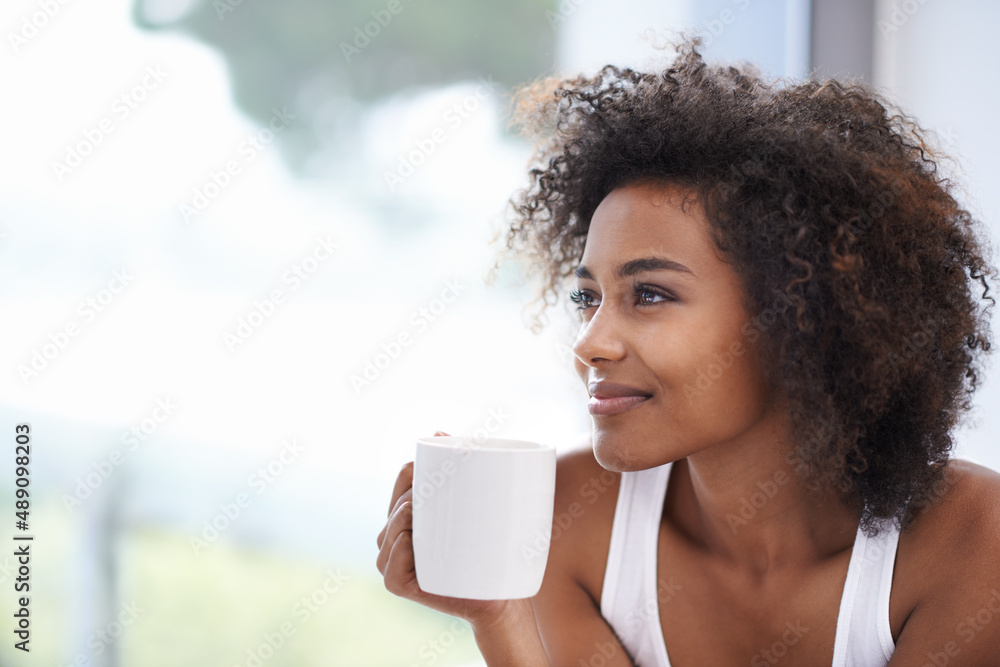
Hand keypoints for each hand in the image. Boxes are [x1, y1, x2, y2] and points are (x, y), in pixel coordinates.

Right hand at [375, 431, 513, 626]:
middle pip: (395, 504)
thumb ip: (464, 466)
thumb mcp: (480, 504)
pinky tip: (408, 539)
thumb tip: (437, 429)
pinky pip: (390, 568)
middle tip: (433, 486)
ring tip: (418, 508)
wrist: (501, 596)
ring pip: (388, 533)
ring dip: (400, 517)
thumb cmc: (490, 549)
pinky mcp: (401, 586)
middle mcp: (396, 537)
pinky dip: (397, 552)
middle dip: (409, 492)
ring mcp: (395, 563)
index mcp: (411, 514)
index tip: (435, 464)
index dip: (412, 469)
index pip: (403, 481)